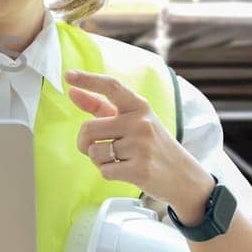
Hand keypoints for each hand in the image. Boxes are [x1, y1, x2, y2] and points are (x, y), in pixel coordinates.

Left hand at [65, 70, 212, 221]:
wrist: (182, 176)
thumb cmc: (151, 145)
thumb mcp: (132, 121)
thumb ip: (100, 107)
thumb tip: (72, 92)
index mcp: (139, 106)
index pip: (111, 87)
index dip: (88, 79)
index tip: (68, 75)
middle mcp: (141, 122)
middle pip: (88, 128)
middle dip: (84, 142)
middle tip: (98, 148)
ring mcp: (142, 146)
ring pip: (94, 152)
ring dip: (99, 160)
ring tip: (119, 159)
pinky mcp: (140, 169)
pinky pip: (104, 171)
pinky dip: (108, 173)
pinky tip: (125, 170)